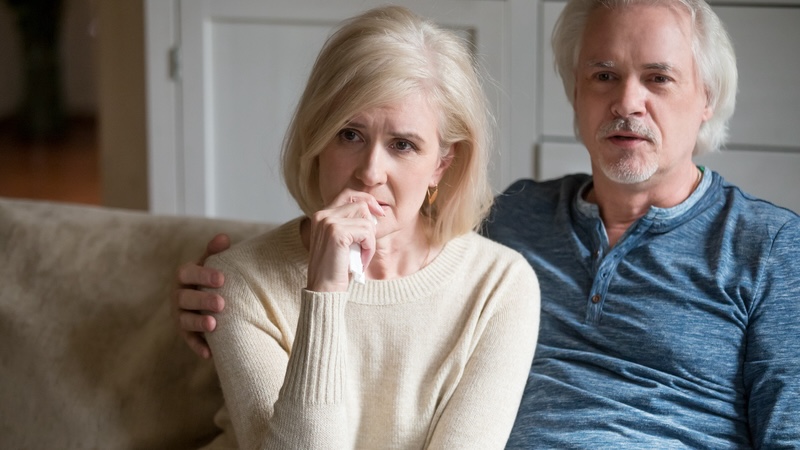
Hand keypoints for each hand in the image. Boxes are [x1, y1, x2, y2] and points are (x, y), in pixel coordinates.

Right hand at [172, 233, 230, 358]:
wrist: (209, 300)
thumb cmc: (211, 278)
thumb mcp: (212, 264)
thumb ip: (215, 252)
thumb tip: (223, 238)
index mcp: (184, 276)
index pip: (187, 273)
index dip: (203, 275)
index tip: (222, 278)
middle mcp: (178, 296)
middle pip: (185, 298)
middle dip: (202, 300)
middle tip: (221, 302)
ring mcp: (180, 316)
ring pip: (185, 320)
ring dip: (198, 323)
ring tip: (214, 324)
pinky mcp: (186, 333)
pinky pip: (190, 341)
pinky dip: (198, 347)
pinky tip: (209, 353)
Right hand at [306, 191, 383, 291]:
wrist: (324, 290)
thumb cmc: (336, 268)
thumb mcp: (343, 241)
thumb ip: (351, 224)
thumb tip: (375, 212)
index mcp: (321, 215)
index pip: (348, 194)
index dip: (367, 200)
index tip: (379, 213)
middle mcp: (322, 215)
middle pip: (360, 204)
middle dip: (370, 225)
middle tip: (366, 246)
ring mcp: (328, 222)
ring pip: (366, 219)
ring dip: (370, 240)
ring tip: (361, 256)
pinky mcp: (337, 233)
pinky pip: (367, 233)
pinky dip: (369, 248)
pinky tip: (361, 260)